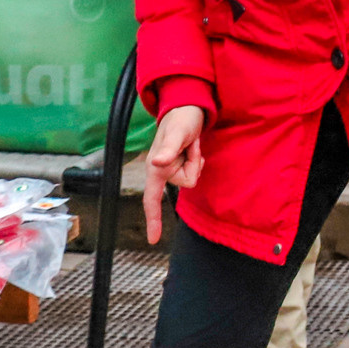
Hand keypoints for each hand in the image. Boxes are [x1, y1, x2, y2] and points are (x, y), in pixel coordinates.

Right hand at [142, 104, 206, 243]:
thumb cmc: (180, 119)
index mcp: (155, 167)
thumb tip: (157, 164)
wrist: (188, 107)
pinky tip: (194, 147)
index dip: (152, 220)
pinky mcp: (182, 163)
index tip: (152, 240)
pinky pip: (196, 170)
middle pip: (185, 183)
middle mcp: (162, 170)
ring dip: (196, 160)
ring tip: (191, 144)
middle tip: (190, 145)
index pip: (151, 199)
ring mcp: (172, 167)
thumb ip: (167, 149)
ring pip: (192, 177)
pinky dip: (198, 159)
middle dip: (193, 165)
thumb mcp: (176, 133)